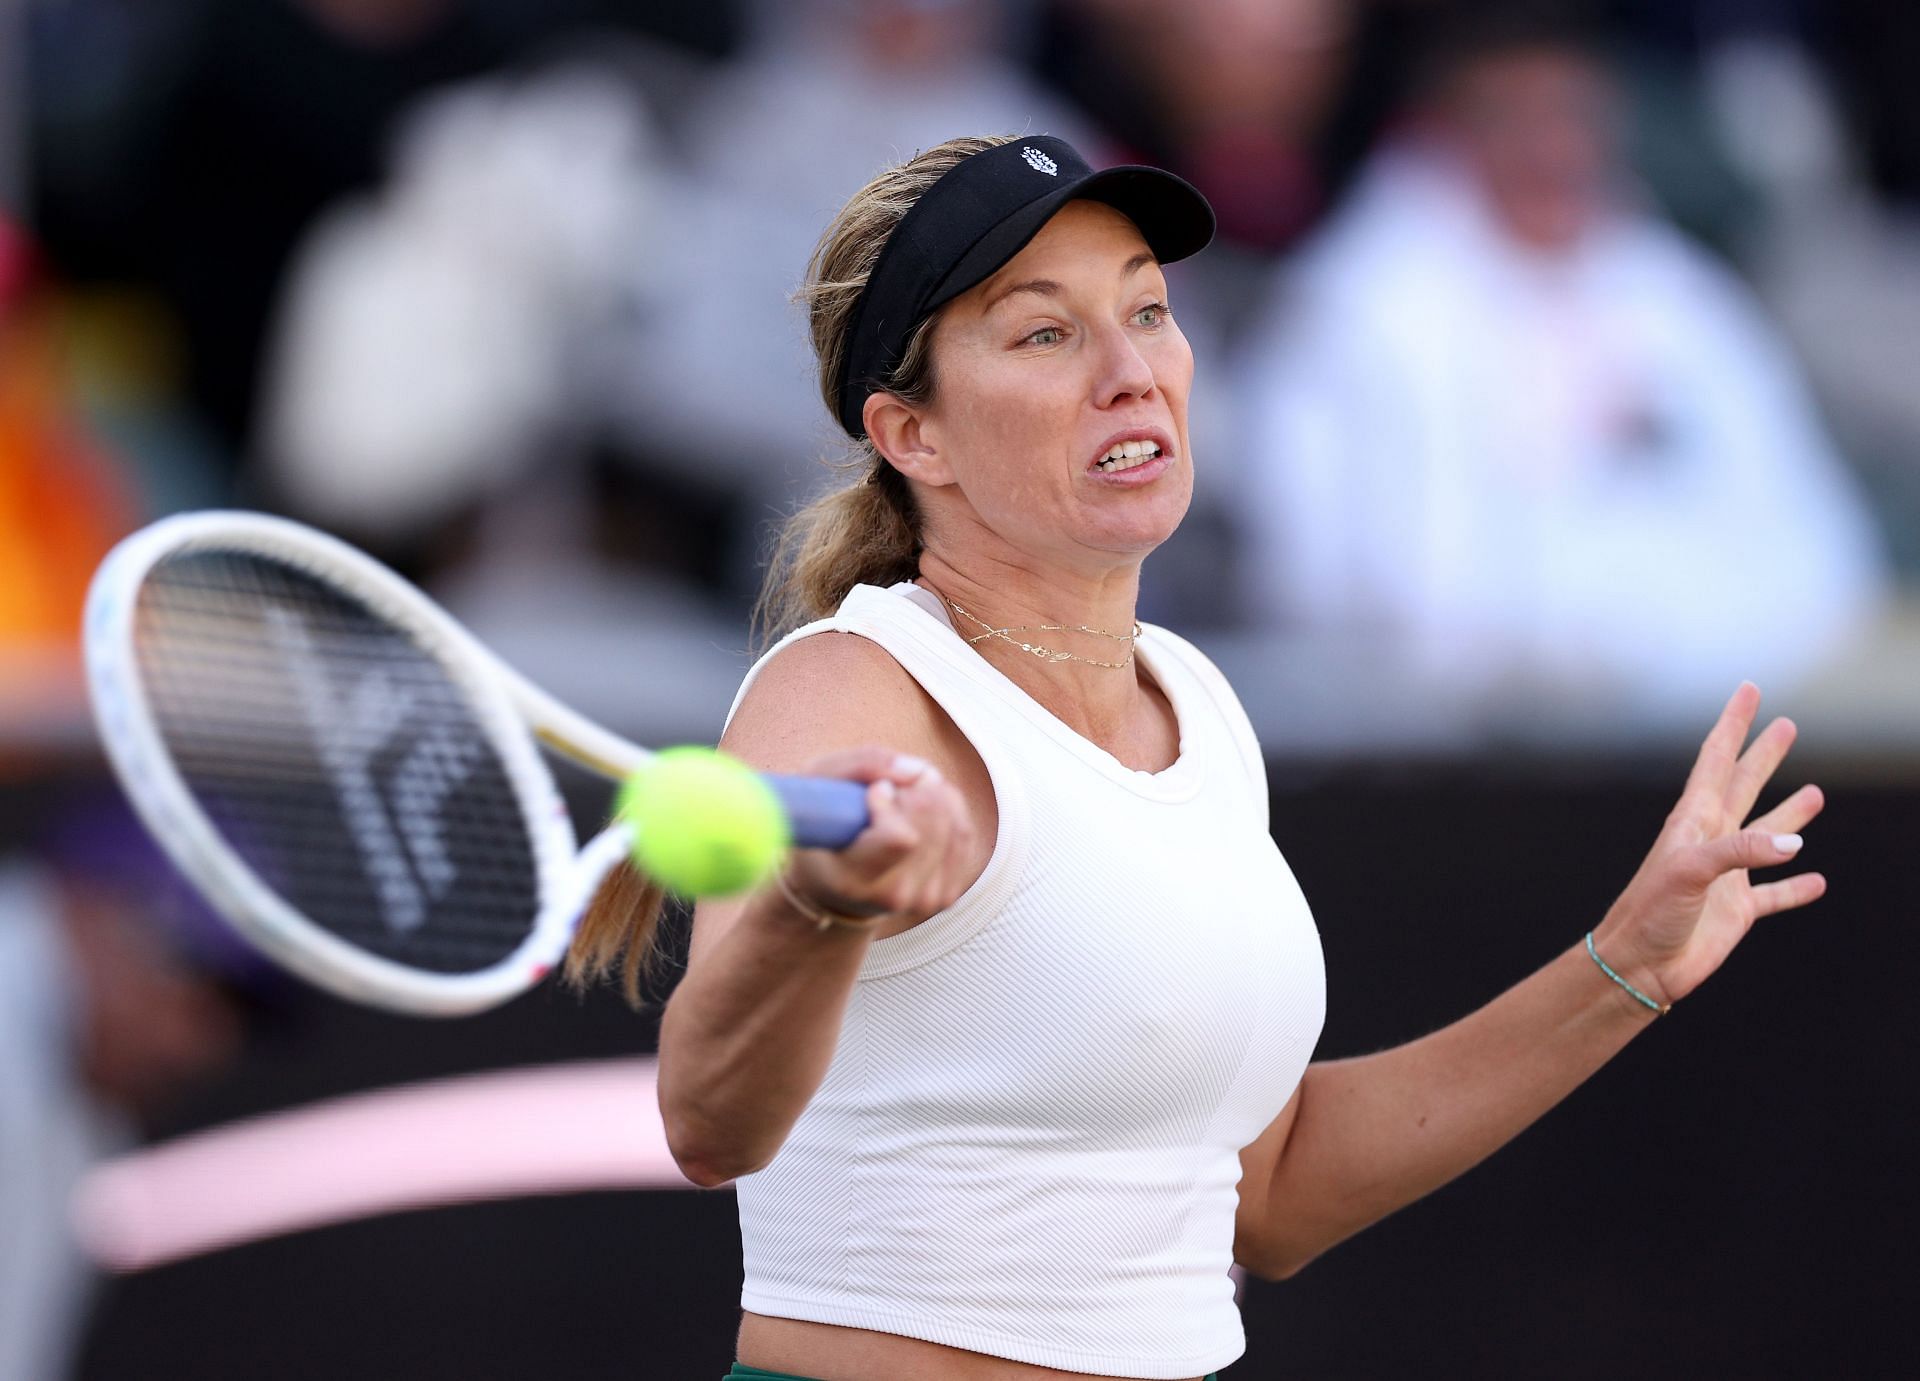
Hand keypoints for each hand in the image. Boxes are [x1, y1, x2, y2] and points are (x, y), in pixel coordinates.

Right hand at [779, 746, 975, 924]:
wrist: (833, 882)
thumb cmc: (824, 824)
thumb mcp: (820, 781)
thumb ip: (863, 765)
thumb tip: (923, 770)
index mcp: (853, 880)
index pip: (901, 838)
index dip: (892, 801)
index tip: (874, 791)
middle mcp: (892, 897)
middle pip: (933, 822)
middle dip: (913, 792)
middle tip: (889, 794)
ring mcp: (923, 900)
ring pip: (954, 826)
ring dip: (932, 799)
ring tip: (901, 804)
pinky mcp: (946, 894)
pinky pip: (964, 835)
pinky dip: (948, 812)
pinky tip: (920, 814)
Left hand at [1591, 683, 1826, 1008]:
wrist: (1637, 966)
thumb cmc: (1649, 914)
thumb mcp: (1689, 873)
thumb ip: (1740, 852)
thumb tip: (1794, 843)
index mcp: (1692, 821)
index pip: (1716, 759)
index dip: (1733, 724)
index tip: (1749, 689)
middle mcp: (1711, 841)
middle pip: (1743, 786)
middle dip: (1763, 756)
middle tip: (1786, 725)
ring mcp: (1726, 875)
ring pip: (1765, 837)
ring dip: (1789, 816)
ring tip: (1815, 794)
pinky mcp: (1736, 911)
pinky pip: (1774, 895)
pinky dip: (1795, 887)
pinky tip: (1816, 879)